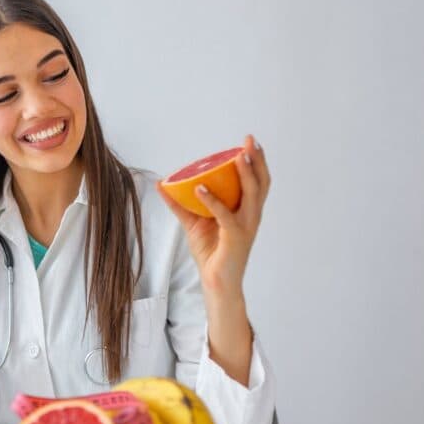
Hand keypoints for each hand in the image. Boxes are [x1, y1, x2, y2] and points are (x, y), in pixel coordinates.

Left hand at [157, 134, 270, 295]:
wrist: (216, 282)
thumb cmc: (210, 252)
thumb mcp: (193, 223)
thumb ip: (180, 204)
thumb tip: (162, 184)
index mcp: (247, 211)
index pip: (258, 182)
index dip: (257, 161)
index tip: (249, 142)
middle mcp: (251, 216)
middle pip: (261, 183)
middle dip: (257, 160)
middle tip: (248, 141)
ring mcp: (246, 226)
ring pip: (251, 195)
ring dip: (245, 174)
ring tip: (236, 157)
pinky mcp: (235, 237)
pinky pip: (224, 215)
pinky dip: (212, 200)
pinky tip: (200, 188)